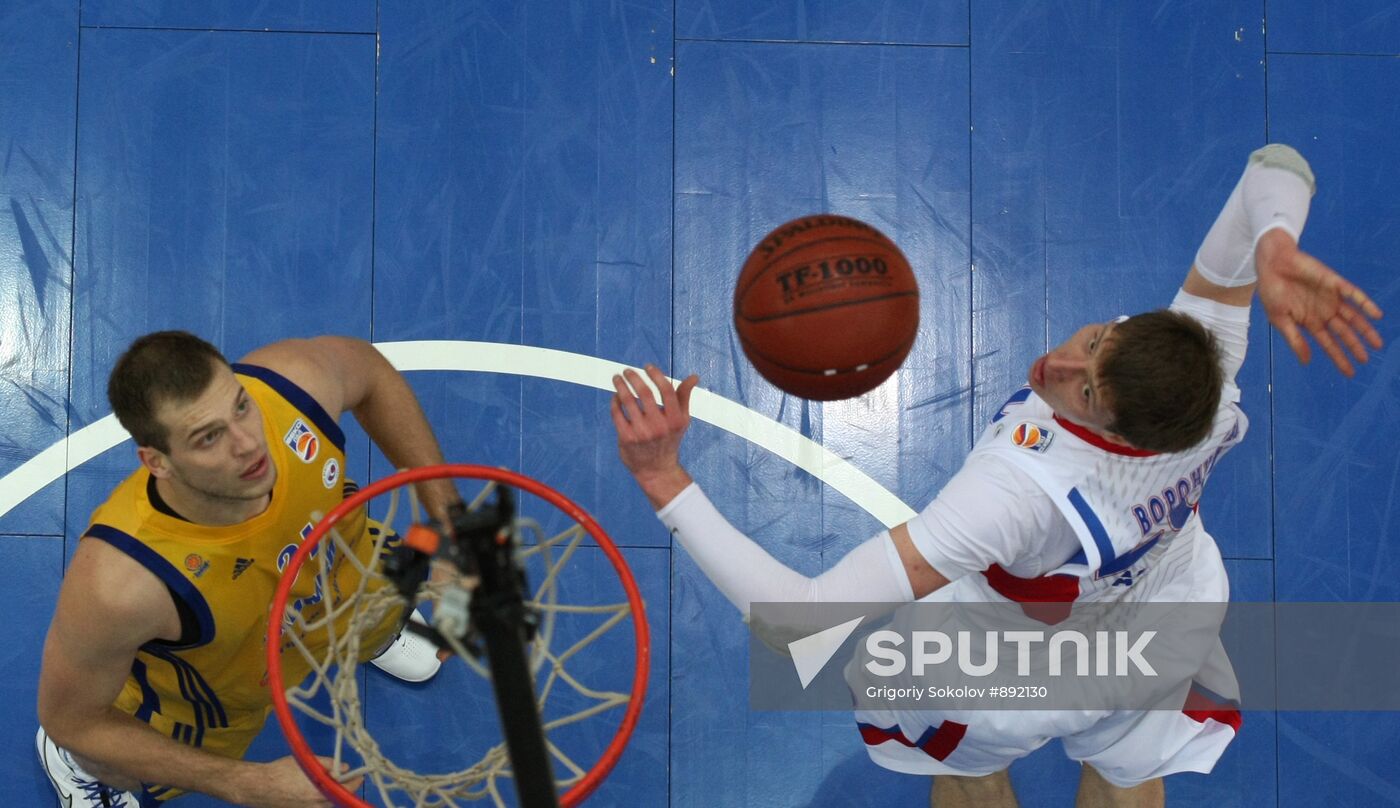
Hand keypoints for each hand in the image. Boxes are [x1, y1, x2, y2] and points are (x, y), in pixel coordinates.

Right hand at [236, 756, 361, 807]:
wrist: (259, 787)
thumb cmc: (282, 771)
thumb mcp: (307, 762)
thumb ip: (329, 764)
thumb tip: (345, 768)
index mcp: (321, 792)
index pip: (348, 789)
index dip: (356, 781)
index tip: (360, 775)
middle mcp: (317, 806)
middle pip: (340, 799)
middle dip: (346, 789)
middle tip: (347, 779)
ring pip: (329, 805)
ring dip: (334, 795)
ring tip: (332, 784)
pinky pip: (318, 807)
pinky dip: (322, 800)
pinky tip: (317, 791)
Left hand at [610, 365, 699, 507]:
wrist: (656, 470)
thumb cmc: (669, 439)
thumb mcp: (681, 420)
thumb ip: (684, 397)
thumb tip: (694, 377)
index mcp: (675, 420)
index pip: (666, 390)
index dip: (656, 375)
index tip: (647, 366)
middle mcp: (659, 426)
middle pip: (645, 393)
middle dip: (634, 378)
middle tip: (627, 370)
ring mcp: (642, 433)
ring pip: (628, 402)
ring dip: (620, 386)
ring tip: (616, 378)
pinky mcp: (627, 439)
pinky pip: (617, 414)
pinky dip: (615, 402)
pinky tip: (615, 396)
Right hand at [1256, 229, 1383, 375]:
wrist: (1272, 264)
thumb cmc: (1272, 291)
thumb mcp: (1279, 319)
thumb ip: (1294, 339)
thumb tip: (1306, 361)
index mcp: (1310, 322)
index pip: (1328, 343)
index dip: (1338, 357)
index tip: (1349, 372)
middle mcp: (1323, 312)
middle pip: (1343, 333)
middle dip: (1354, 346)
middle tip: (1365, 360)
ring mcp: (1331, 298)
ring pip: (1352, 317)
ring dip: (1365, 329)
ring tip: (1377, 343)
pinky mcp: (1334, 283)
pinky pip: (1354, 295)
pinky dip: (1365, 304)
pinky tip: (1376, 315)